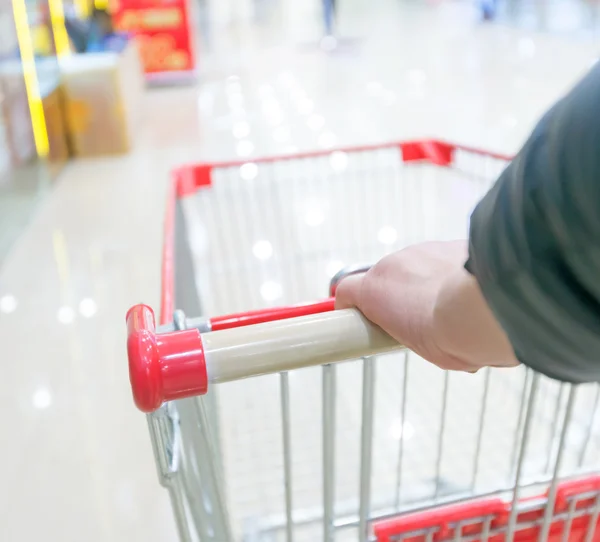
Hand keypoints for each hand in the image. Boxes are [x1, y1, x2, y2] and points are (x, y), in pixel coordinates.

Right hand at [335, 240, 518, 370]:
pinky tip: (468, 293)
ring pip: (416, 268)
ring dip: (426, 284)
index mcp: (375, 291)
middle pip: (386, 279)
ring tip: (451, 308)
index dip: (353, 304)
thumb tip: (424, 333)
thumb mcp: (418, 347)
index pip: (346, 290)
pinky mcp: (451, 243)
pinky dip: (450, 274)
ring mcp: (423, 250)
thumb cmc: (451, 335)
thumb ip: (408, 332)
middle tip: (419, 322)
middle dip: (398, 297)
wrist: (490, 309)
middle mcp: (393, 264)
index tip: (363, 317)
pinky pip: (443, 260)